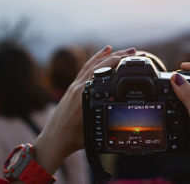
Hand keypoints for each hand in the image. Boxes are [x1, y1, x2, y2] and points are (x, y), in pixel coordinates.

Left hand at [33, 45, 135, 174]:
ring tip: (125, 50)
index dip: (120, 62)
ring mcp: (75, 85)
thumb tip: (129, 115)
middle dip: (120, 56)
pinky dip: (96, 59)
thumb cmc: (73, 138)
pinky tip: (104, 52)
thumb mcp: (96, 129)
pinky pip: (85, 68)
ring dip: (109, 55)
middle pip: (101, 64)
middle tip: (135, 52)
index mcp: (85, 93)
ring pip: (93, 64)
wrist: (54, 140)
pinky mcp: (72, 87)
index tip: (134, 58)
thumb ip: (110, 119)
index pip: (105, 71)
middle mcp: (79, 86)